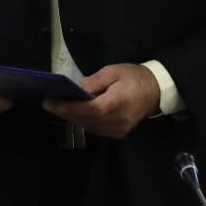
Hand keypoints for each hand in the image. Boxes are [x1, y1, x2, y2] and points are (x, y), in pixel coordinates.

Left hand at [43, 63, 159, 139]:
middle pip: (85, 120)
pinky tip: (75, 113)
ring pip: (88, 127)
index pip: (88, 109)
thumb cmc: (133, 77)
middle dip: (64, 112)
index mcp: (117, 102)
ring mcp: (118, 129)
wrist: (156, 90)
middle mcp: (118, 120)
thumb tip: (74, 90)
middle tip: (49, 103)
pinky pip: (95, 129)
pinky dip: (83, 122)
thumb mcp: (112, 71)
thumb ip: (92, 82)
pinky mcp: (118, 133)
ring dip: (72, 118)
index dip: (67, 107)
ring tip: (58, 107)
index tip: (50, 102)